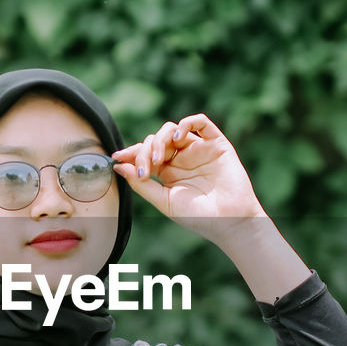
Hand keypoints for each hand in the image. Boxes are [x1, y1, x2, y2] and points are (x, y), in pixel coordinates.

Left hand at [110, 113, 265, 241]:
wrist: (229, 222)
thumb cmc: (198, 217)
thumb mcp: (164, 202)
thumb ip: (142, 185)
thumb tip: (119, 166)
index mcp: (168, 172)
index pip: (146, 154)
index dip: (132, 153)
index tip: (117, 157)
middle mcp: (182, 158)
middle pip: (157, 140)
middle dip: (145, 150)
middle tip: (145, 169)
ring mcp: (199, 150)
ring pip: (174, 129)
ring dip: (161, 139)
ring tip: (159, 159)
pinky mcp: (216, 144)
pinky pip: (201, 123)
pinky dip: (187, 123)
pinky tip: (177, 136)